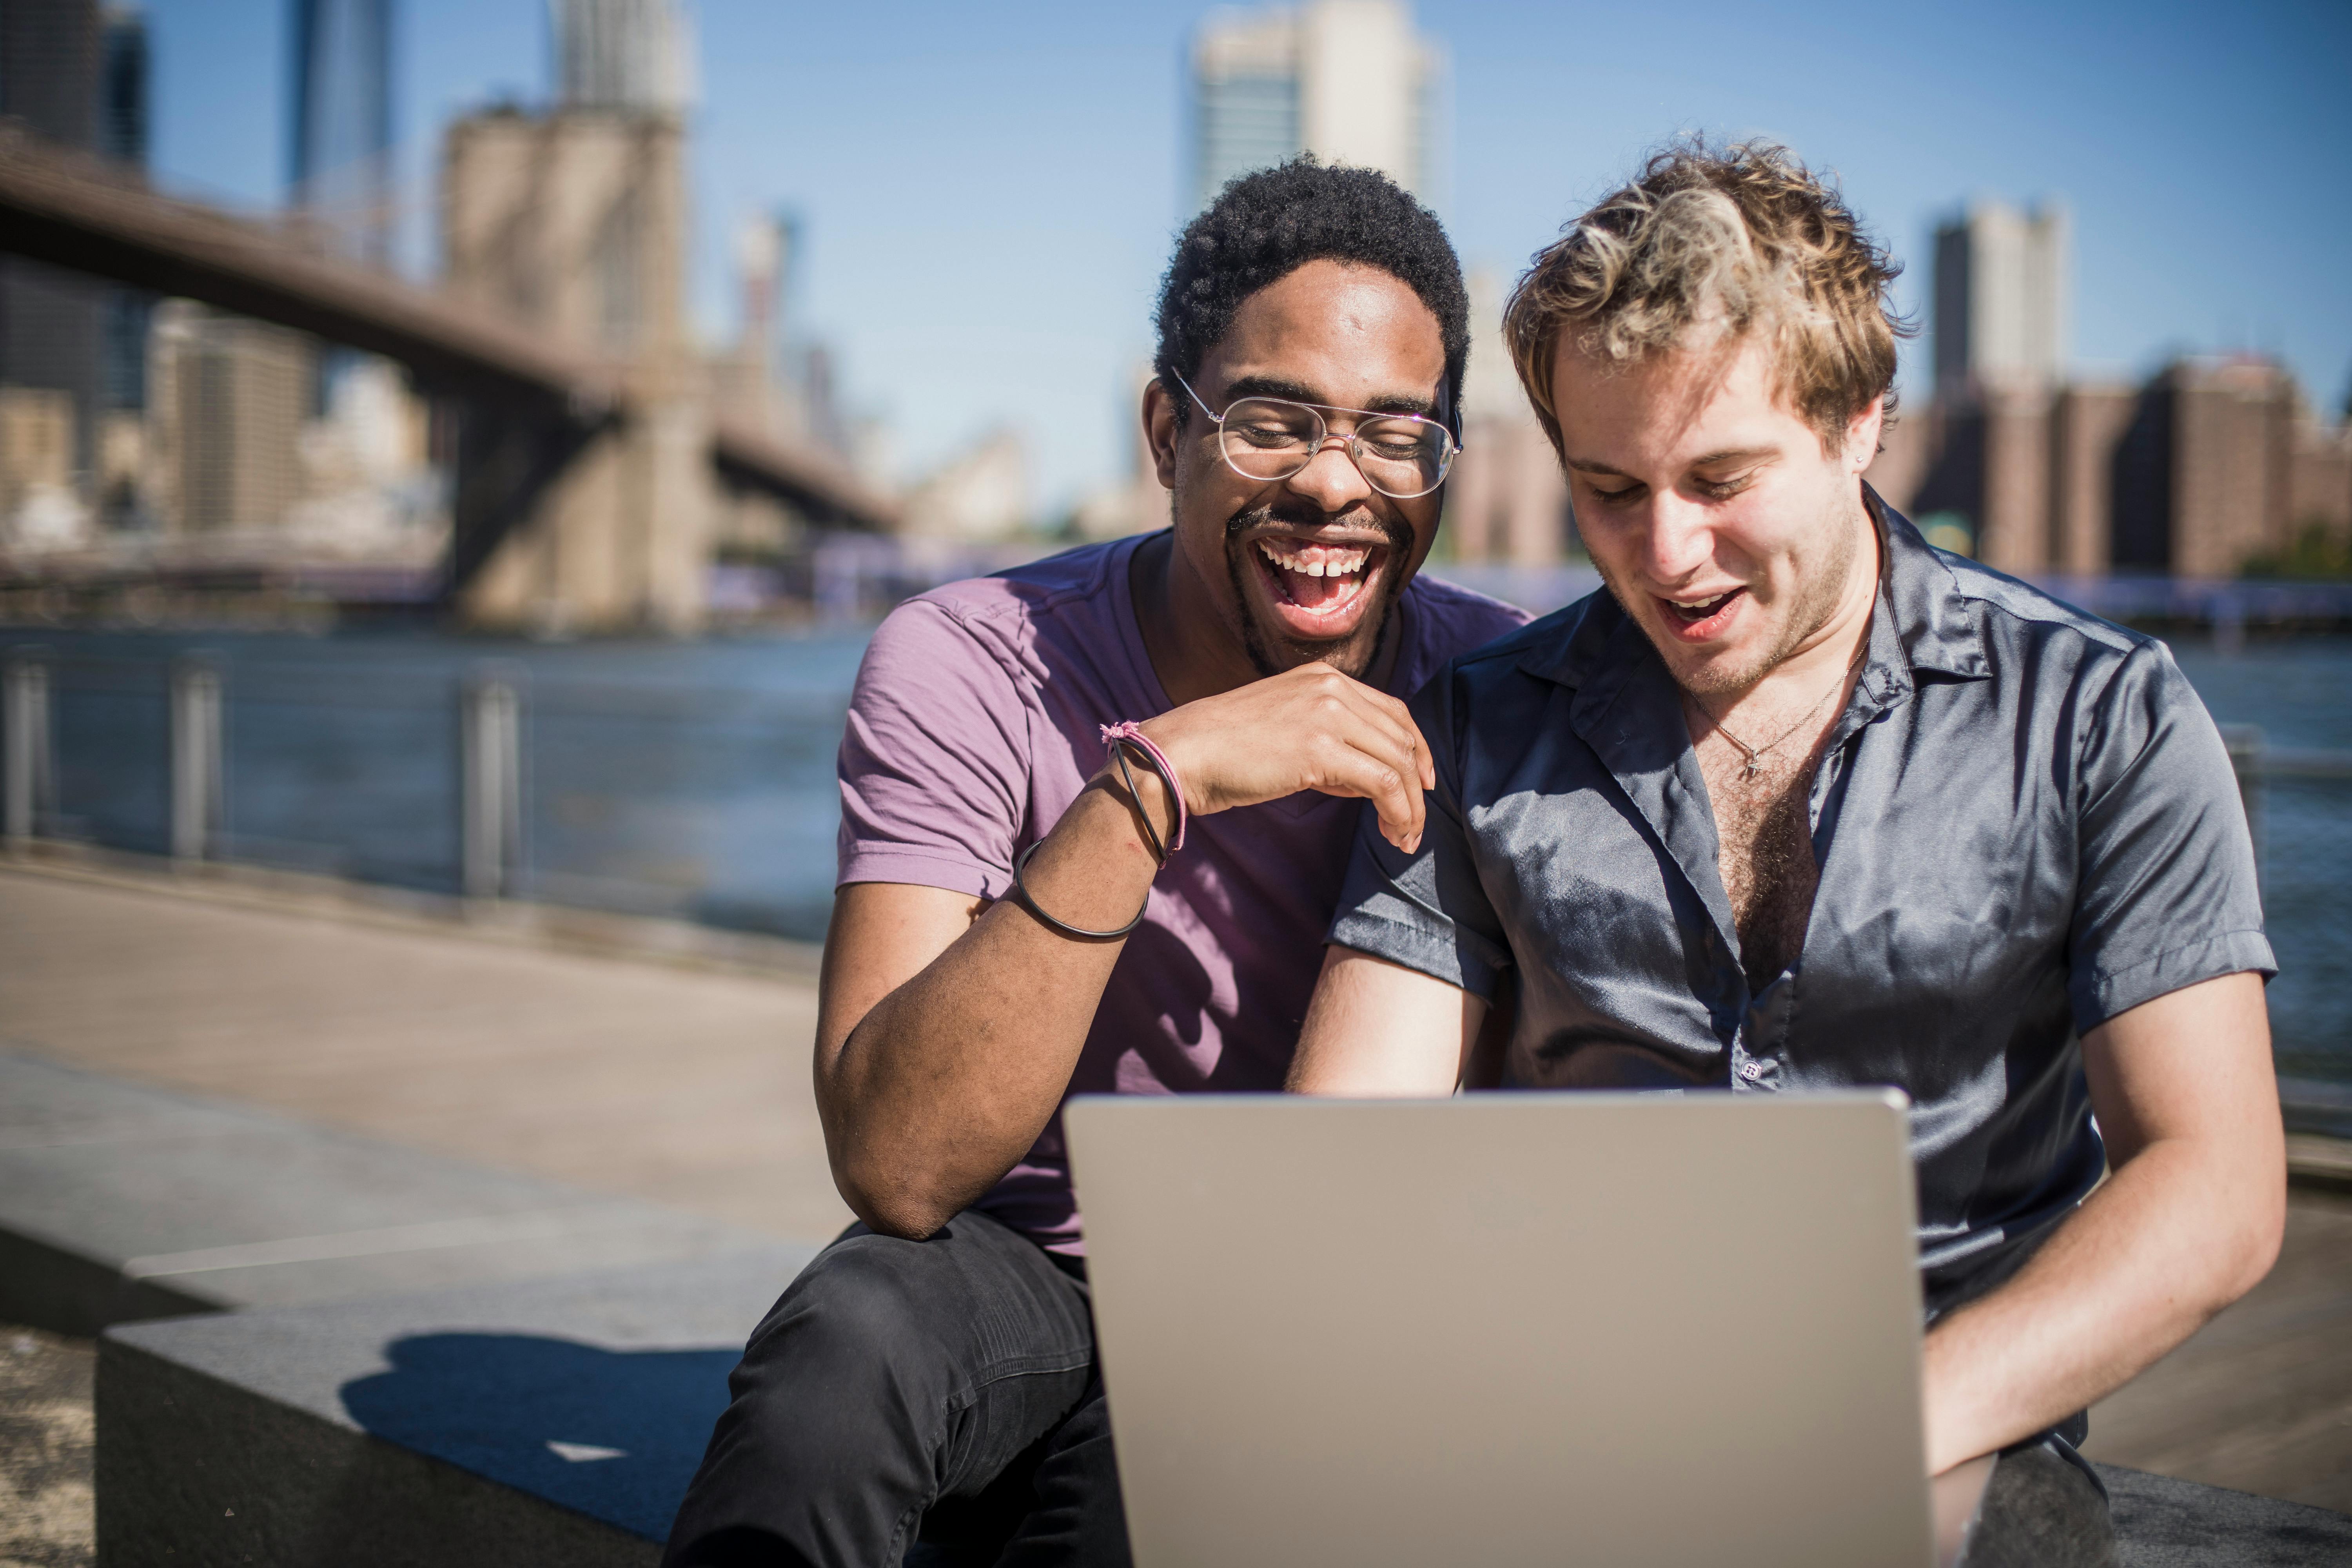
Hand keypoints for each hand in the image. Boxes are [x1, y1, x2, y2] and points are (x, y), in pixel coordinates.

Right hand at [1132, 663, 1435, 850]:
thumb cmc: (1225, 751)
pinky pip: (1382, 784)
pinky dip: (1398, 812)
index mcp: (1324, 678)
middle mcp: (1332, 688)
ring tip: (1403, 838)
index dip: (1416, 749)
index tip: (1421, 784)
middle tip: (1413, 824)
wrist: (1183, 754)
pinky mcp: (1321, 749)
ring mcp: (1328, 715)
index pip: (1392, 711)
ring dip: (1410, 807)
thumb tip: (1368, 780)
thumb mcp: (1287, 729)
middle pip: (1401, 738)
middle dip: (1416, 785)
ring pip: (1398, 763)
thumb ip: (1330, 742)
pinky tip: (1391, 832)